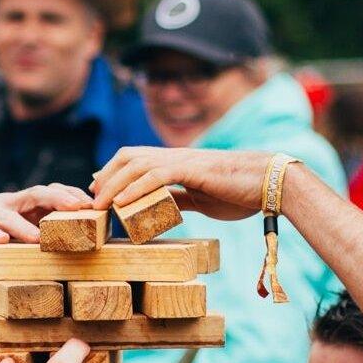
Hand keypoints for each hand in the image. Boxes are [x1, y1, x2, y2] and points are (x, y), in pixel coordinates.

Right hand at [0, 184, 94, 266]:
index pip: (49, 194)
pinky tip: (0, 242)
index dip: (71, 196)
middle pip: (35, 194)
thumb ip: (32, 236)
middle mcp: (3, 204)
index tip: (94, 206)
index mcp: (18, 206)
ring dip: (24, 225)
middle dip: (59, 199)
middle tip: (79, 208)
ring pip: (6, 213)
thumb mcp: (8, 235)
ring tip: (39, 238)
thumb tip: (69, 250)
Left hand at [92, 147, 279, 221]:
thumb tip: (162, 206)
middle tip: (92, 199)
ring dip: (113, 183)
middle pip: (128, 156)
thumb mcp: (202, 199)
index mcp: (178, 162)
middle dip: (106, 175)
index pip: (136, 159)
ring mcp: (183, 160)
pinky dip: (135, 188)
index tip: (98, 191)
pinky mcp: (192, 169)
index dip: (113, 172)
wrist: (270, 183)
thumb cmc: (241, 192)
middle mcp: (176, 156)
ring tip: (98, 203)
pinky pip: (156, 175)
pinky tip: (121, 201)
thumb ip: (180, 199)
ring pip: (136, 163)